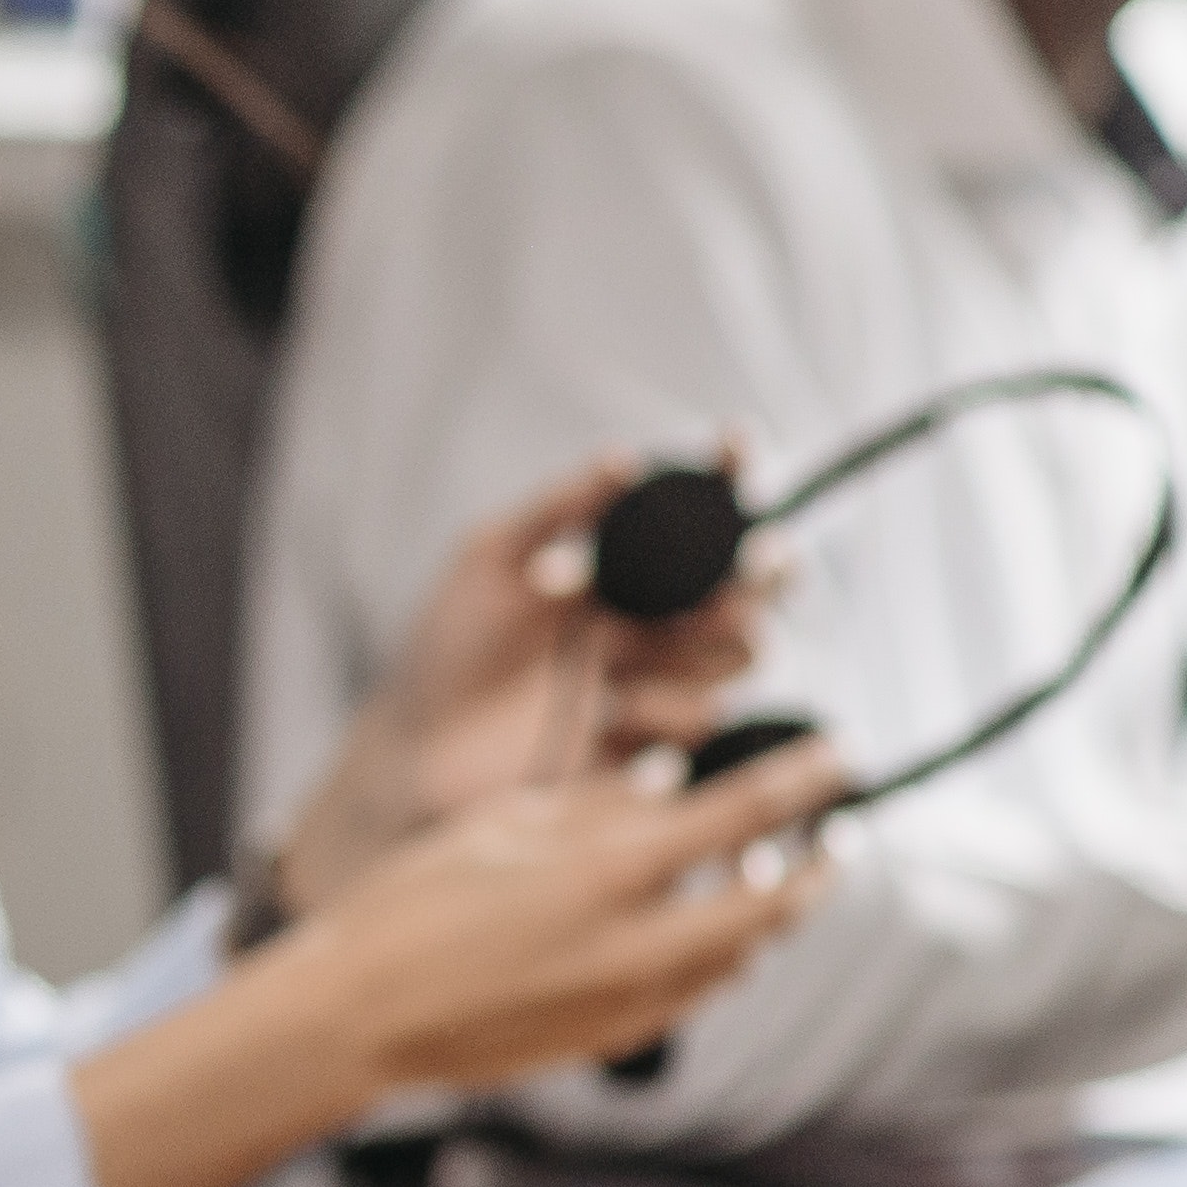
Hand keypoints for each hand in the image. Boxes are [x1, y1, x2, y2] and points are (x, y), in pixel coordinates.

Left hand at [274, 455, 770, 909]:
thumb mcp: (491, 560)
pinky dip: (662, 707)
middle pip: (757, 582)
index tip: (733, 442)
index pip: (702, 504)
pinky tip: (608, 713)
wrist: (420, 744)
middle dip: (767, 566)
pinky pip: (704, 719)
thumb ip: (557, 509)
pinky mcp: (659, 741)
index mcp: (630, 559)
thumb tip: (624, 460)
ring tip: (623, 655)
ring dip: (706, 643)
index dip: (731, 467)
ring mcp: (667, 677)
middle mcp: (663, 614)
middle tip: (752, 558)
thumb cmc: (451, 645)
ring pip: (747, 650)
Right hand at [286, 732, 847, 1091]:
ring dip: (765, 917)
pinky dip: (716, 958)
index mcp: (606, 873)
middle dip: (814, 869)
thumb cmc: (408, 908)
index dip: (800, 782)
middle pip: (770, 904)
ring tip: (769, 883)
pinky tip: (705, 937)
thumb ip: (597, 804)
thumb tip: (671, 780)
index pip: (741, 816)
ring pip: (738, 955)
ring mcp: (631, 1000)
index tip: (835, 758)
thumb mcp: (499, 828)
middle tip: (836, 839)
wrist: (358, 1017)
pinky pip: (695, 992)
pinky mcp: (613, 1038)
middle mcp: (637, 943)